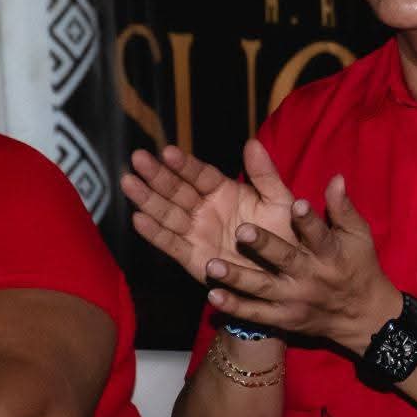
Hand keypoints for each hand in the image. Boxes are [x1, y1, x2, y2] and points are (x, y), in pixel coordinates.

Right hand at [121, 139, 297, 283]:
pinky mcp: (194, 258)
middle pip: (177, 190)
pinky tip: (138, 219)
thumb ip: (265, 174)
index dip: (184, 164)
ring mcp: (198, 233)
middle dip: (157, 175)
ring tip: (128, 182)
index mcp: (225, 191)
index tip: (168, 151)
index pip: (199, 174)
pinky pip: (171, 243)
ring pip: (168, 213)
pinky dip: (155, 233)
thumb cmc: (286, 234)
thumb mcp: (279, 200)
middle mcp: (206, 210)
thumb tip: (252, 143)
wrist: (288, 273)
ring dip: (147, 199)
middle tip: (137, 158)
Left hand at [203, 176, 402, 355]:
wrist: (361, 316)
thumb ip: (342, 208)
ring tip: (213, 265)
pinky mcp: (283, 318)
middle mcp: (311, 276)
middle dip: (264, 245)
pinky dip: (235, 306)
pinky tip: (214, 296)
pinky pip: (256, 313)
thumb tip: (335, 178)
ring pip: (263, 288)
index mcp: (330, 253)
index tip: (297, 204)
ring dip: (238, 278)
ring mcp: (295, 300)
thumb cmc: (357, 265)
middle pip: (286, 259)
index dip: (308, 221)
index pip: (319, 234)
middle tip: (241, 231)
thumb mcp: (357, 235)